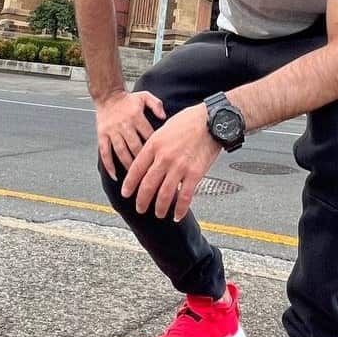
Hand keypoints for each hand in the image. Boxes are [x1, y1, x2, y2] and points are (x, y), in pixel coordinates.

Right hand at [95, 90, 165, 180]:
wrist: (108, 95)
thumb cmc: (129, 99)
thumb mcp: (145, 96)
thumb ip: (157, 105)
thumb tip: (164, 118)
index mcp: (136, 116)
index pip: (148, 135)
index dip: (155, 148)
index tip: (162, 160)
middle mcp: (124, 125)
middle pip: (135, 146)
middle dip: (143, 162)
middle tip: (150, 174)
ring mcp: (112, 131)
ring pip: (120, 151)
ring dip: (128, 165)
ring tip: (134, 178)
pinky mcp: (102, 135)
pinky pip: (105, 152)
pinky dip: (109, 165)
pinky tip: (114, 176)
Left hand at [121, 103, 221, 221]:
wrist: (211, 120)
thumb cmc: (188, 121)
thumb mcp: (164, 129)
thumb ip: (154, 146)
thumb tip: (147, 161)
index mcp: (154, 145)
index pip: (136, 169)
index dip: (129, 184)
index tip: (125, 193)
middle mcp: (164, 157)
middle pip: (147, 185)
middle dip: (142, 201)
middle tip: (140, 208)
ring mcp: (179, 166)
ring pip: (164, 194)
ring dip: (160, 208)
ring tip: (158, 214)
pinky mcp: (195, 173)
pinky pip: (185, 196)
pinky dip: (180, 209)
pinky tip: (177, 215)